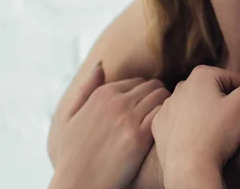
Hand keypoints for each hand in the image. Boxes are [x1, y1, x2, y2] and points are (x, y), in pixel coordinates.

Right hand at [48, 62, 169, 188]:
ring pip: (162, 96)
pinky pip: (163, 115)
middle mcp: (115, 102)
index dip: (146, 94)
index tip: (149, 106)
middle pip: (153, 86)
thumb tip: (101, 64)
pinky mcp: (139, 137)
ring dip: (167, 106)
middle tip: (163, 113)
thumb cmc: (72, 155)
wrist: (77, 185)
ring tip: (169, 120)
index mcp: (101, 94)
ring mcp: (128, 119)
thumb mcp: (70, 118)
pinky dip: (168, 119)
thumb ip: (85, 89)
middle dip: (159, 96)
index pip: (138, 81)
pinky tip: (166, 131)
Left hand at [151, 65, 239, 188]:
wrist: (189, 168)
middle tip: (230, 125)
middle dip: (224, 104)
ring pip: (197, 106)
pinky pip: (180, 121)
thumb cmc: (217, 134)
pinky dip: (189, 127)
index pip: (234, 80)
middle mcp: (181, 85)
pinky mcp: (159, 124)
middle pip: (214, 91)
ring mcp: (167, 105)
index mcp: (202, 74)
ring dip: (207, 115)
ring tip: (214, 134)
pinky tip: (197, 139)